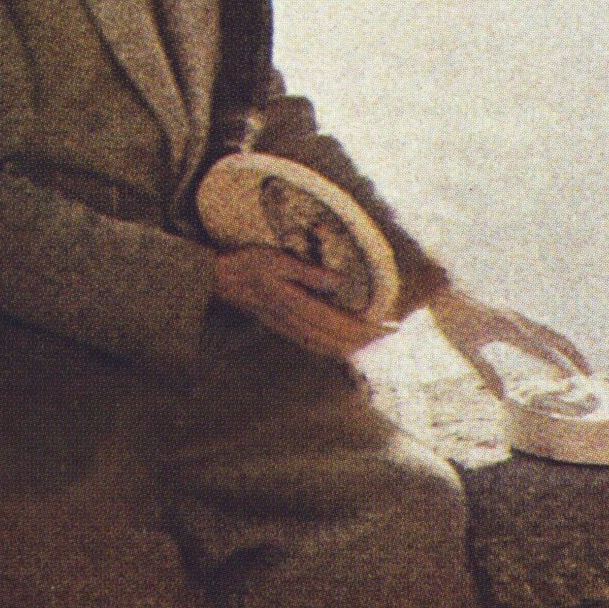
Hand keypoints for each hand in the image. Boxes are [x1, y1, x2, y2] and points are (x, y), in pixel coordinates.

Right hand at [214, 246, 394, 360]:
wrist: (217, 278)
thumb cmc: (248, 263)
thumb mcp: (279, 260)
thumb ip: (310, 273)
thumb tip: (341, 282)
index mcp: (298, 305)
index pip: (342, 323)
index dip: (368, 328)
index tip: (390, 326)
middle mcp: (295, 322)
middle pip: (338, 340)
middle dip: (367, 340)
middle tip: (392, 332)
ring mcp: (288, 328)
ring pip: (327, 346)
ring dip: (353, 346)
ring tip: (375, 339)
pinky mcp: (282, 327)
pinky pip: (314, 345)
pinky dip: (334, 347)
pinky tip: (343, 345)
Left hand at [429, 288, 590, 398]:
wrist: (444, 288)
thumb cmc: (451, 320)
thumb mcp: (465, 349)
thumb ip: (485, 372)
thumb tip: (502, 398)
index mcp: (510, 329)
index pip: (542, 351)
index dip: (559, 366)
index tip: (575, 381)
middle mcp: (519, 321)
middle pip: (556, 338)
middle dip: (574, 356)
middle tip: (590, 374)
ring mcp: (517, 315)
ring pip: (551, 331)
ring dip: (568, 347)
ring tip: (580, 364)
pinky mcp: (512, 314)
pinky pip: (541, 328)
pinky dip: (554, 339)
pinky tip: (553, 347)